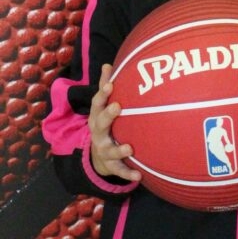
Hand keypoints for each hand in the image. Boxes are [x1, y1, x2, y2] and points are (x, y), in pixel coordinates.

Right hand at [88, 64, 141, 182]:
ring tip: (129, 147)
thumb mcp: (102, 106)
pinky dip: (128, 173)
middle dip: (108, 115)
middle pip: (100, 124)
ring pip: (109, 150)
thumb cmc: (105, 123)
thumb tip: (108, 64)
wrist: (97, 155)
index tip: (110, 84)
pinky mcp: (111, 165)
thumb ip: (106, 85)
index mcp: (97, 116)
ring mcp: (103, 150)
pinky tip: (139, 175)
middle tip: (117, 106)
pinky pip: (119, 170)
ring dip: (118, 149)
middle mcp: (98, 133)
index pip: (97, 103)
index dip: (102, 93)